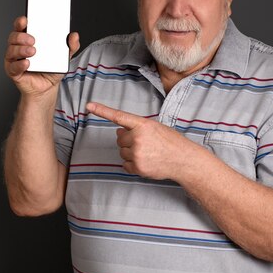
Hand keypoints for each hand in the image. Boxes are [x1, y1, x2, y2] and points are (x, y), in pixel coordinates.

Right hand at [4, 16, 79, 96]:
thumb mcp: (63, 57)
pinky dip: (19, 64)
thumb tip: (74, 36)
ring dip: (21, 49)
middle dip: (21, 36)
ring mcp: (14, 60)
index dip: (21, 22)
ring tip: (33, 51)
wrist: (47, 88)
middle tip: (33, 40)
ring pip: (11, 50)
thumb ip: (70, 46)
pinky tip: (27, 63)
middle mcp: (18, 47)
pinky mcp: (13, 72)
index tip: (26, 20)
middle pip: (14, 36)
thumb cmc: (51, 69)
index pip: (21, 26)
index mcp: (28, 39)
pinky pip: (13, 67)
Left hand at [86, 102, 200, 179]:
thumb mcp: (154, 128)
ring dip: (130, 152)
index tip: (89, 106)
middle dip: (128, 141)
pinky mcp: (138, 167)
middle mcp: (138, 138)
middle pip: (119, 139)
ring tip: (148, 152)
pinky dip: (133, 164)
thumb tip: (118, 132)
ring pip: (122, 152)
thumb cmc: (170, 142)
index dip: (102, 110)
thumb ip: (135, 128)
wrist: (183, 160)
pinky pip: (125, 165)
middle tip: (144, 143)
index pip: (118, 116)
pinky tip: (146, 161)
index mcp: (142, 124)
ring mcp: (137, 154)